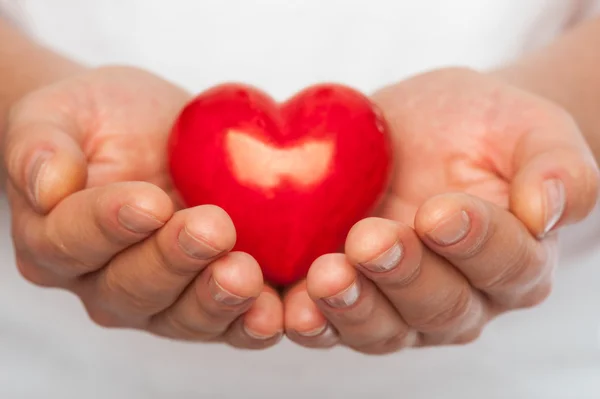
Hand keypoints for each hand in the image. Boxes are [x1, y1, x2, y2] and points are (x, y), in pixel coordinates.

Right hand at [2, 66, 282, 348]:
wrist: (149, 134)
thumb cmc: (100, 123)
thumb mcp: (59, 113)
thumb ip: (39, 144)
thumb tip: (47, 183)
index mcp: (58, 239)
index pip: (75, 241)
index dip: (110, 225)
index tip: (148, 202)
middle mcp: (106, 282)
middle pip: (135, 288)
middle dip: (175, 261)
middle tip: (212, 230)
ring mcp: (163, 298)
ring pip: (184, 316)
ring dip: (218, 300)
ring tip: (246, 275)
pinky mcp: (212, 296)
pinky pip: (231, 322)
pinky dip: (254, 322)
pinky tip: (279, 310)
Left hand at [283, 67, 598, 352]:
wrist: (419, 128)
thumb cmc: (478, 127)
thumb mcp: (528, 126)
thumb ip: (557, 165)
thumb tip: (549, 210)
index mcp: (513, 261)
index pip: (506, 265)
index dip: (476, 243)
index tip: (441, 211)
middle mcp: (460, 297)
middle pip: (439, 307)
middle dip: (404, 276)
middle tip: (373, 241)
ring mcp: (399, 305)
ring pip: (383, 327)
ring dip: (353, 306)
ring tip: (327, 276)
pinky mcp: (349, 296)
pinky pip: (330, 323)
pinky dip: (311, 321)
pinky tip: (291, 306)